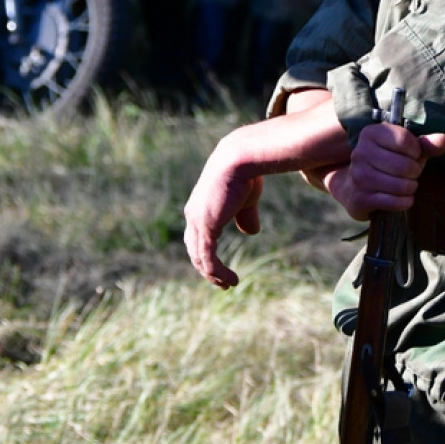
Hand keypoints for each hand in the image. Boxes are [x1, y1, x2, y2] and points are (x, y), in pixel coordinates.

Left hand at [184, 132, 263, 289]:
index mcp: (199, 206)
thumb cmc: (245, 173)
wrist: (240, 159)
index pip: (197, 236)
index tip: (219, 266)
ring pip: (200, 258)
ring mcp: (197, 222)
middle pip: (194, 249)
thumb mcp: (246, 199)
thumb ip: (245, 216)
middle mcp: (193, 215)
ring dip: (213, 275)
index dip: (206, 252)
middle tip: (221, 281)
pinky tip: (231, 280)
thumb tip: (251, 232)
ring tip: (228, 284)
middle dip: (207, 267)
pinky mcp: (206, 227)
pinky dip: (218, 273)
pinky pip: (209, 259)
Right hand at [325, 122, 444, 220]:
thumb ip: (425, 144)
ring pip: (401, 186)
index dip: (416, 151)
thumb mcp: (405, 149)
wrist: (356, 186)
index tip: (413, 155)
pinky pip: (395, 202)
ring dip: (410, 188)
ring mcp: (358, 176)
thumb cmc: (386, 163)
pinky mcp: (360, 198)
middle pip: (405, 166)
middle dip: (415, 172)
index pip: (405, 141)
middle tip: (410, 174)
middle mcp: (360, 152)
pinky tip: (401, 198)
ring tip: (406, 185)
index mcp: (371, 133)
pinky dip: (404, 202)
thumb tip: (444, 140)